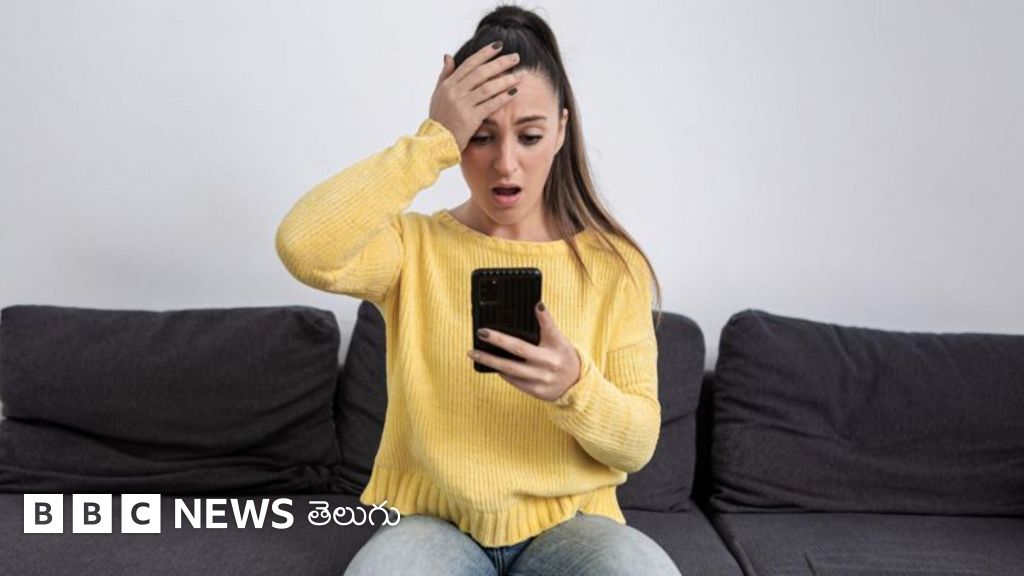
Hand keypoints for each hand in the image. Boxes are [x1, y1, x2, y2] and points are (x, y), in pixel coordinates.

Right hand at [429, 42, 525, 151]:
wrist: (436, 142)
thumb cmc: (438, 119)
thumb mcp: (437, 95)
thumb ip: (444, 75)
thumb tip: (447, 56)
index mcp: (448, 84)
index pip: (469, 64)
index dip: (485, 53)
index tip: (499, 46)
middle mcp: (455, 92)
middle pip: (482, 73)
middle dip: (500, 63)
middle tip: (516, 57)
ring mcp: (463, 105)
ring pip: (488, 87)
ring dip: (506, 80)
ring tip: (521, 74)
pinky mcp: (471, 118)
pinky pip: (490, 104)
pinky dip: (503, 97)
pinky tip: (514, 91)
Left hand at [467, 302, 581, 402]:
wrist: (576, 386)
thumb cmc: (563, 357)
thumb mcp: (560, 340)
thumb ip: (547, 325)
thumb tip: (537, 305)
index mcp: (557, 346)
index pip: (550, 329)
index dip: (544, 317)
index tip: (536, 304)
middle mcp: (549, 363)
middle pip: (519, 349)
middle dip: (498, 340)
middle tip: (481, 332)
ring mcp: (542, 378)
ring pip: (511, 369)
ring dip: (491, 360)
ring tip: (474, 353)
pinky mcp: (536, 391)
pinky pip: (514, 381)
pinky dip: (502, 372)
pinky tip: (491, 365)